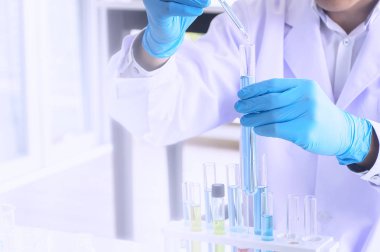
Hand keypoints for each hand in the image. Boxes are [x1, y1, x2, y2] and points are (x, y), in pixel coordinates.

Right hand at [142, 0, 209, 57]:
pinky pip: (172, 8)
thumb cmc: (177, 12)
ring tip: (205, 4)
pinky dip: (187, 10)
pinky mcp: (156, 11)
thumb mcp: (188, 0)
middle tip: (207, 0)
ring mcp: (153, 0)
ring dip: (193, 1)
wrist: (165, 33)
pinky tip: (198, 11)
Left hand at [234, 78, 372, 164]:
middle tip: (239, 108)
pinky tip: (257, 129)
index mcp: (304, 85)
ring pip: (270, 115)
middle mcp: (306, 97)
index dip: (254, 90)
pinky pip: (275, 129)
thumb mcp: (306, 97)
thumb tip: (252, 99)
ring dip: (253, 118)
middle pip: (269, 100)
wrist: (343, 132)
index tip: (241, 94)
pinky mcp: (304, 131)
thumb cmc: (318, 115)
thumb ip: (284, 96)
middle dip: (250, 104)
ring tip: (244, 120)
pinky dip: (262, 129)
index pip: (273, 85)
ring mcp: (307, 114)